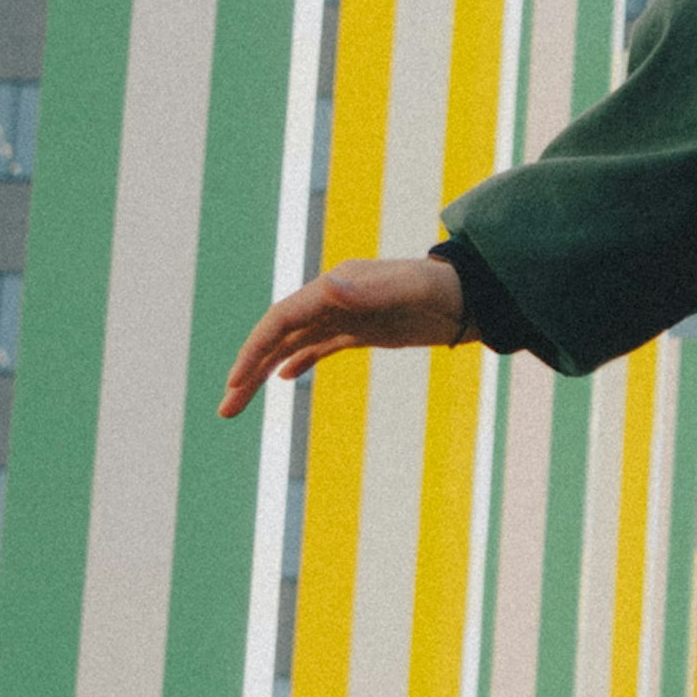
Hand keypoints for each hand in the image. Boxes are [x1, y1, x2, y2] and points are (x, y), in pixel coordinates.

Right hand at [219, 248, 465, 417]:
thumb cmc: (442, 290)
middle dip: (248, 371)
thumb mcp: (410, 290)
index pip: (282, 319)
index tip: (236, 382)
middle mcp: (332, 298)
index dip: (255, 349)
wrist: (470, 294)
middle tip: (225, 410)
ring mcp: (344, 313)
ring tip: (238, 404)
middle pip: (278, 335)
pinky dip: (297, 360)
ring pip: (292, 345)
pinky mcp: (360, 328)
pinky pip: (318, 345)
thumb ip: (371, 290)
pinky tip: (283, 378)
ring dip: (264, 372)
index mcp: (335, 287)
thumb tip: (328, 286)